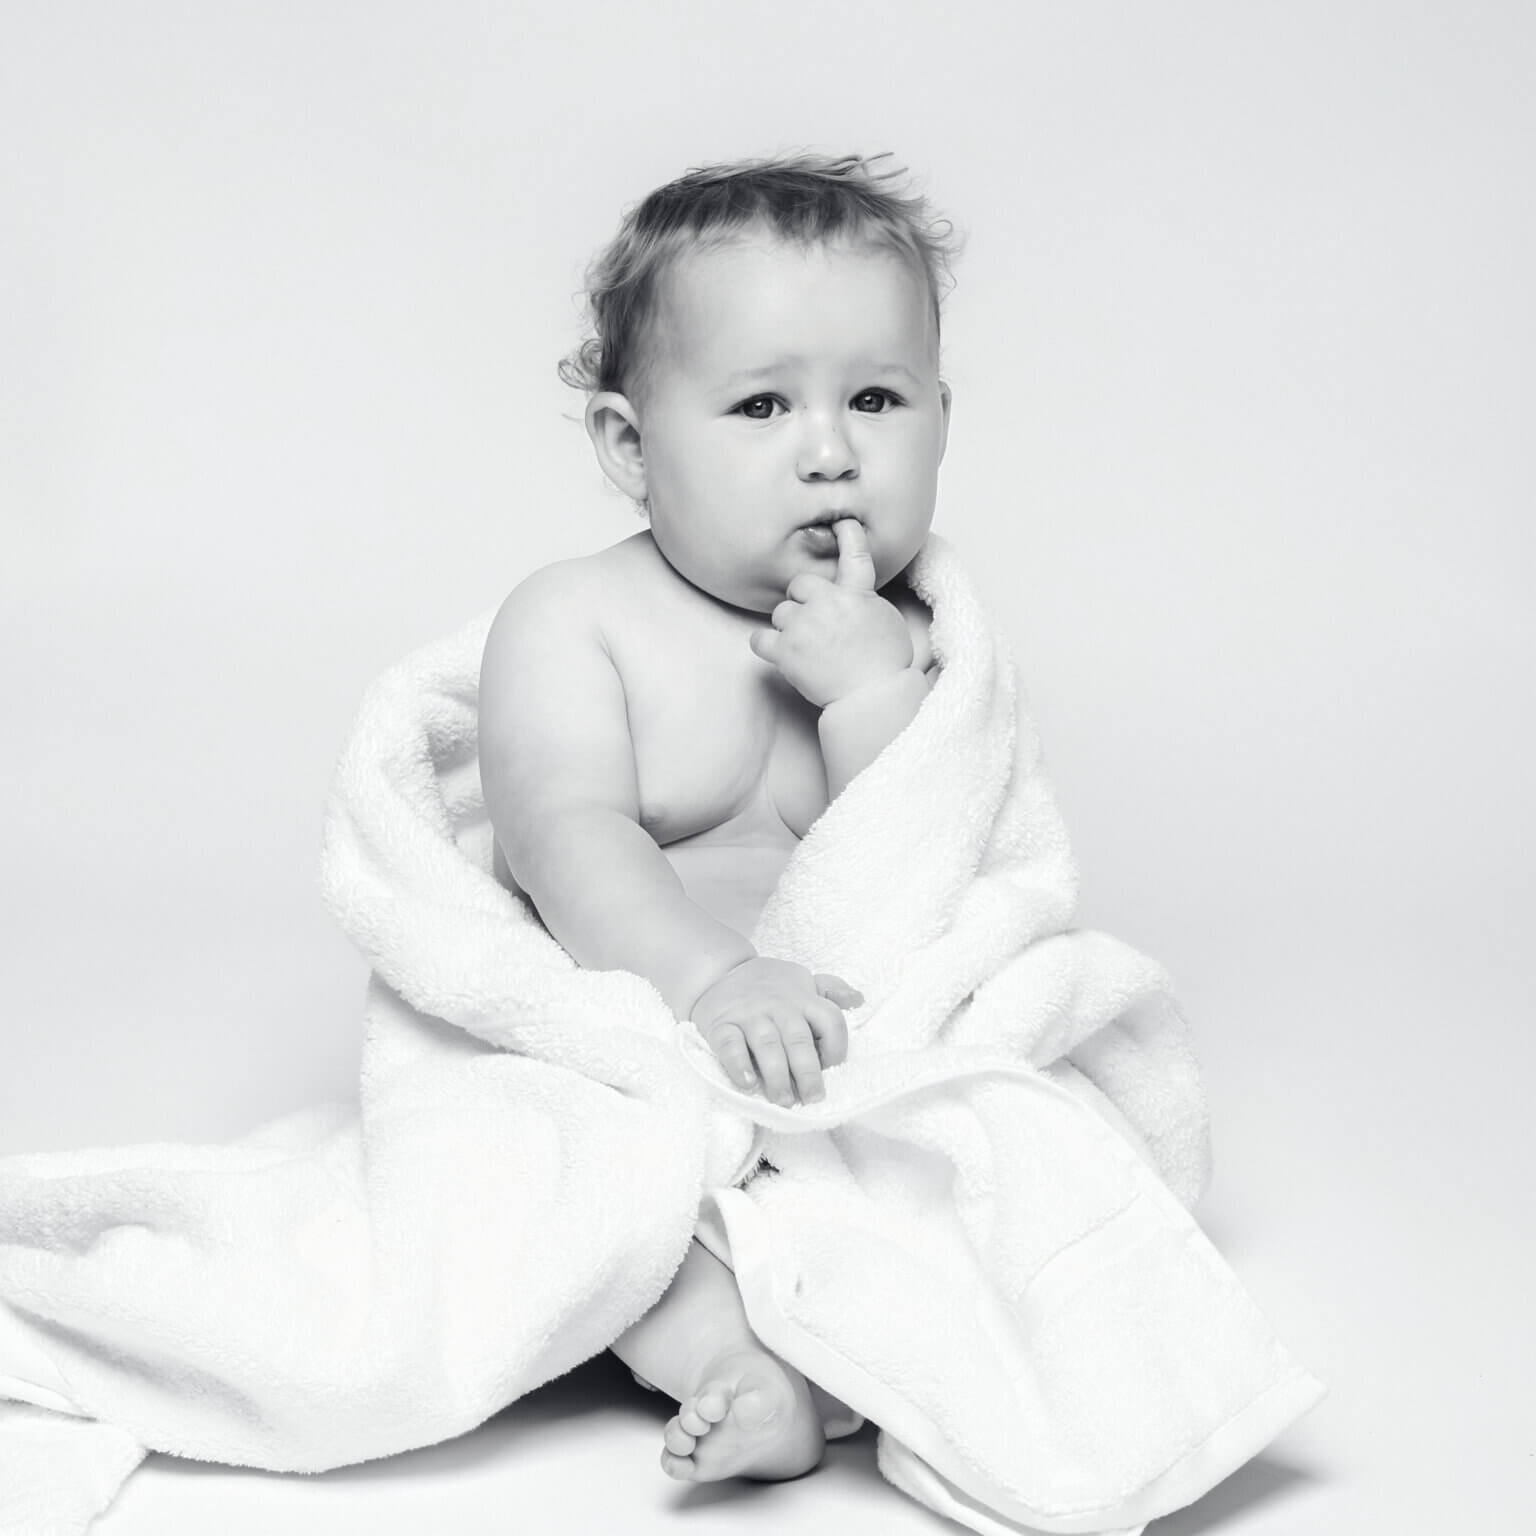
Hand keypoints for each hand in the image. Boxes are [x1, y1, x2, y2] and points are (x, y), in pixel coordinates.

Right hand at [689, 957, 861, 1105]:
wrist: (718, 972)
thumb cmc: (769, 985)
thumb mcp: (803, 981)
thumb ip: (831, 990)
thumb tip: (858, 999)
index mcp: (803, 998)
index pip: (830, 1020)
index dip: (836, 1047)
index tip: (832, 1069)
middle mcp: (778, 1005)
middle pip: (798, 1038)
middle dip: (808, 1072)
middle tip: (812, 1099)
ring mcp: (749, 1014)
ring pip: (767, 1045)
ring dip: (777, 1075)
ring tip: (783, 1100)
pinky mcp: (721, 1024)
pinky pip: (729, 1045)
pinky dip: (738, 1064)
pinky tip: (748, 1083)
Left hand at [749, 519, 913, 707]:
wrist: (873, 696)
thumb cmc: (885, 665)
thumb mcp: (886, 621)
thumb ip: (865, 602)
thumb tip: (853, 598)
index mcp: (858, 594)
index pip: (854, 554)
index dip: (847, 535)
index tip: (842, 524)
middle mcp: (829, 603)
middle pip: (800, 585)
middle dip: (803, 600)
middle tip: (814, 622)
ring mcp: (804, 626)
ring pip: (782, 613)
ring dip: (790, 626)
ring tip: (807, 648)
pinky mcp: (787, 650)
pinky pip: (759, 638)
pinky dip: (766, 644)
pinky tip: (778, 652)